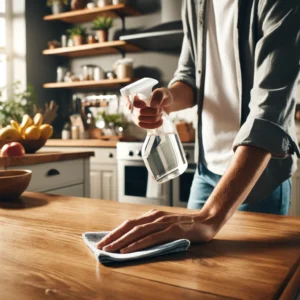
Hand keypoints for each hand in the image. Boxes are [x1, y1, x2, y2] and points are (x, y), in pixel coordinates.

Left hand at [96, 209, 219, 253]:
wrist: (206, 221)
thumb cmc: (185, 225)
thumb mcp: (165, 225)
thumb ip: (152, 229)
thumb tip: (134, 240)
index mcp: (152, 215)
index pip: (129, 223)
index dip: (114, 232)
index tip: (103, 241)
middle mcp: (155, 217)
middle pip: (129, 226)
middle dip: (113, 236)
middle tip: (100, 247)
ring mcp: (163, 223)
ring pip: (138, 231)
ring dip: (122, 241)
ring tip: (110, 249)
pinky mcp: (172, 230)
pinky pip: (152, 238)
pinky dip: (138, 244)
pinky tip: (129, 250)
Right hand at [127, 88, 172, 129]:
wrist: (168, 104)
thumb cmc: (163, 96)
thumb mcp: (162, 93)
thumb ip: (158, 97)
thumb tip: (153, 105)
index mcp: (137, 94)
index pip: (128, 98)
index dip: (131, 102)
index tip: (143, 105)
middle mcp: (134, 104)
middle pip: (138, 112)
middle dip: (152, 112)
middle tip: (160, 108)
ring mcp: (136, 114)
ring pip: (140, 120)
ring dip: (153, 118)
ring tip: (161, 114)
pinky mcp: (141, 122)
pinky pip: (143, 126)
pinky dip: (153, 125)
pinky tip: (161, 121)